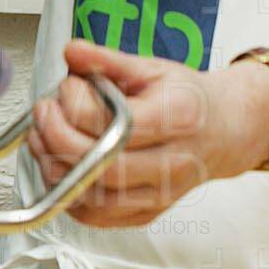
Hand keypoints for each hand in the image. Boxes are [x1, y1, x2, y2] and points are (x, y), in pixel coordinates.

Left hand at [27, 39, 268, 227]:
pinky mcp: (144, 214)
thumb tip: (71, 52)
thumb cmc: (187, 100)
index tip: (67, 85)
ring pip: (91, 197)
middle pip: (98, 166)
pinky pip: (95, 216)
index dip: (76, 105)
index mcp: (177, 119)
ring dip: (53, 165)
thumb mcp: (151, 68)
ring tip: (46, 135)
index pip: (114, 125)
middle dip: (56, 136)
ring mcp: (159, 196)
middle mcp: (171, 165)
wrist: (223, 132)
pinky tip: (61, 162)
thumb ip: (108, 60)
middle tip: (44, 111)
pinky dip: (67, 192)